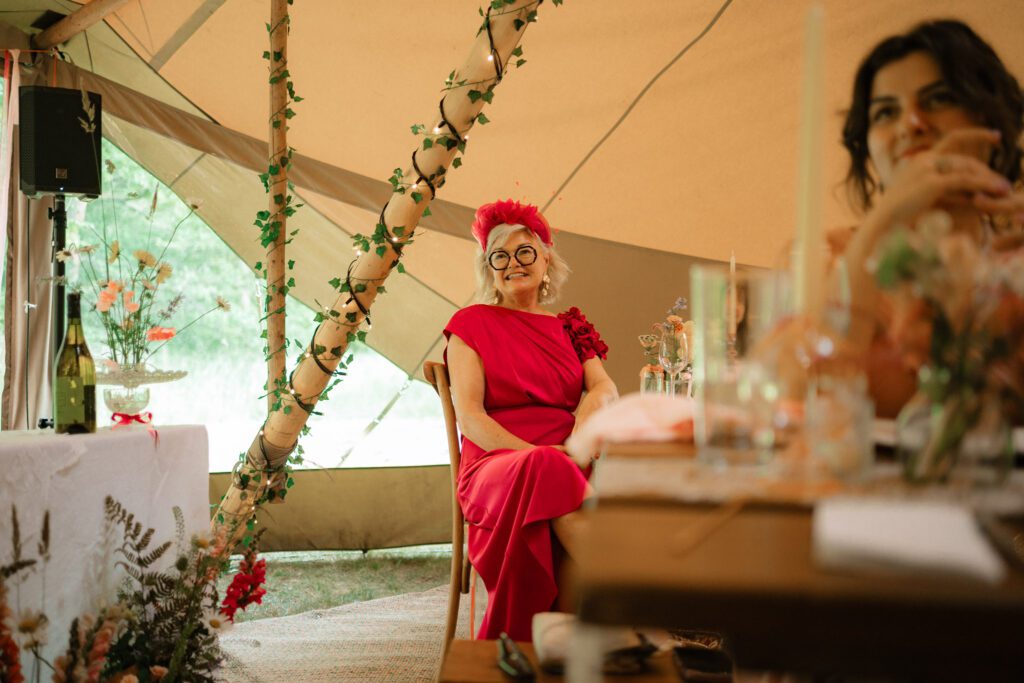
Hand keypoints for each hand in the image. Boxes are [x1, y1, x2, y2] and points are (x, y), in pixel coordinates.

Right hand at [870, 128, 1021, 229]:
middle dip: (985, 172)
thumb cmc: (897, 218)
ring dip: (988, 180)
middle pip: (964, 160)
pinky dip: (983, 185)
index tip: (995, 135)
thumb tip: (970, 193)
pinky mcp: (932, 182)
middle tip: (1002, 184)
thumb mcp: (922, 199)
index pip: (952, 139)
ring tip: (1005, 189)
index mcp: (918, 161)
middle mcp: (923, 160)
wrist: (881, 225)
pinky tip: (998, 190)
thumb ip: (944, 191)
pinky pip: (965, 181)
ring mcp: (927, 169)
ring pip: (967, 169)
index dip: (976, 135)